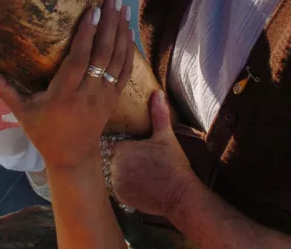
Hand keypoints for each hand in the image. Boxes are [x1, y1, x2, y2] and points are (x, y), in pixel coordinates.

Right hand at [0, 0, 135, 170]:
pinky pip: (125, 71)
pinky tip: (128, 31)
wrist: (73, 157)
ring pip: (118, 60)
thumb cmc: (44, 132)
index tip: (93, 11)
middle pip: (103, 55)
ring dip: (122, 32)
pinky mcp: (114, 98)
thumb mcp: (22, 111)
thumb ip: (3, 89)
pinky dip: (129, 50)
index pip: (79, 60)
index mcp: (64, 95)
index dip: (87, 35)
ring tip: (123, 6)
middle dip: (110, 25)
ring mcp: (104, 96)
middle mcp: (88, 93)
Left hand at [109, 91, 197, 217]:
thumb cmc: (173, 164)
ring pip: (111, 173)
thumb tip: (157, 93)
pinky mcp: (120, 197)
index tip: (134, 147)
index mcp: (122, 149)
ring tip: (139, 172)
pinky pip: (115, 188)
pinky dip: (123, 186)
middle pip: (111, 158)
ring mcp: (116, 183)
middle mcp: (114, 166)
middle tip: (140, 161)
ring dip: (120, 172)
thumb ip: (158, 114)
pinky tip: (138, 184)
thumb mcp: (166, 137)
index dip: (124, 144)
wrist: (180, 195)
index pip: (113, 142)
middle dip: (121, 158)